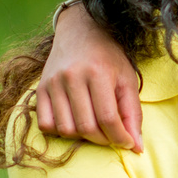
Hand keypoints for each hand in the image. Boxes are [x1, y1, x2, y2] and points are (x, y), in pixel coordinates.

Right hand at [36, 0, 143, 151]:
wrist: (81, 30)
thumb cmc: (109, 57)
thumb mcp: (128, 79)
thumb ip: (133, 113)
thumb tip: (137, 147)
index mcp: (98, 73)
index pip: (108, 119)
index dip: (120, 138)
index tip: (128, 143)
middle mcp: (72, 77)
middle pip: (86, 127)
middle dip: (103, 140)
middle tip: (112, 137)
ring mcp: (53, 83)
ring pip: (65, 129)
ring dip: (82, 138)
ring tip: (94, 128)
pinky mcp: (40, 88)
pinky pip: (46, 124)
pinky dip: (60, 131)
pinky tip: (74, 122)